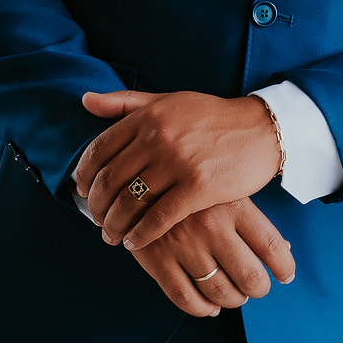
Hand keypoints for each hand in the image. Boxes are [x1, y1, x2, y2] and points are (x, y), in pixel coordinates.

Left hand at [74, 89, 282, 249]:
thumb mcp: (168, 100)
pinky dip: (141, 235)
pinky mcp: (198, 187)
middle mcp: (159, 137)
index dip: (84, 176)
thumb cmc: (211, 117)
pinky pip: (158, 218)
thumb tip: (85, 100)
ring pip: (130, 202)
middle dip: (96, 207)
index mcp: (149, 115)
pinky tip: (135, 242)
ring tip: (113, 235)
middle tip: (96, 220)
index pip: (99, 150)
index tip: (82, 191)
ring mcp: (178, 162)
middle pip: (110, 180)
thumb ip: (126, 102)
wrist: (260, 129)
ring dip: (115, 225)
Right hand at [131, 196, 295, 317]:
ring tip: (235, 295)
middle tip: (257, 287)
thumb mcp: (225, 189)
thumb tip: (286, 250)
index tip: (286, 275)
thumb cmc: (192, 184)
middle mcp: (212, 225)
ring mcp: (184, 244)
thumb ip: (253, 219)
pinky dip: (203, 309)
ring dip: (233, 300)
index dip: (284, 266)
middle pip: (249, 276)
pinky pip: (186, 298)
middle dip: (258, 289)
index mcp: (233, 204)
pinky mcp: (158, 259)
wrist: (137, 176)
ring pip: (220, 292)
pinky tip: (209, 305)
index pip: (271, 245)